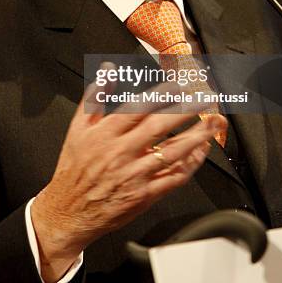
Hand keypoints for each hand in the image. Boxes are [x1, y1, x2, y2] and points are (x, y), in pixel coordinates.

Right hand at [31, 63, 225, 282]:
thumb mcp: (77, 128)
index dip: (161, 94)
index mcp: (106, 134)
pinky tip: (201, 152)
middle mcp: (122, 153)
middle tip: (204, 98)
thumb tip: (108, 70)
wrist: (69, 211)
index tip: (179, 84)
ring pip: (172, 153)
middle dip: (185, 110)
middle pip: (159, 127)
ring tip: (212, 123)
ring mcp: (135, 176)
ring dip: (195, 137)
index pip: (138, 108)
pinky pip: (173, 179)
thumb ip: (95, 97)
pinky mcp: (144, 196)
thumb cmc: (74, 169)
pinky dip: (190, 165)